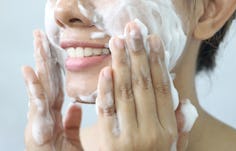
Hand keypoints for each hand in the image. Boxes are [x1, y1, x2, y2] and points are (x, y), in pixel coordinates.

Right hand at [22, 30, 82, 150]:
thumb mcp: (70, 138)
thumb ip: (71, 123)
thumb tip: (75, 108)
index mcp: (54, 115)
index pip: (54, 85)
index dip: (53, 67)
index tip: (53, 49)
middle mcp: (45, 114)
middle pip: (46, 81)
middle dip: (43, 57)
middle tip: (41, 35)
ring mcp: (39, 121)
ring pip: (40, 87)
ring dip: (38, 64)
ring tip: (37, 42)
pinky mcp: (37, 130)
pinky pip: (37, 106)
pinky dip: (33, 89)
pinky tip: (29, 71)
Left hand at [95, 21, 195, 150]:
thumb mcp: (171, 148)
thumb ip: (180, 127)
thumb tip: (185, 102)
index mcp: (168, 129)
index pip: (163, 88)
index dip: (158, 62)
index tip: (153, 40)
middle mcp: (152, 131)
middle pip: (144, 85)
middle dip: (139, 54)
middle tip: (134, 29)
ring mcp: (131, 138)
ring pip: (126, 93)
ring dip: (122, 64)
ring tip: (118, 41)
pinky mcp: (110, 144)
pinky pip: (108, 113)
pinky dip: (106, 90)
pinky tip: (107, 70)